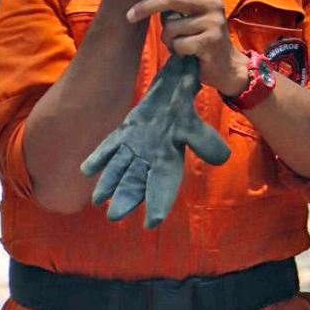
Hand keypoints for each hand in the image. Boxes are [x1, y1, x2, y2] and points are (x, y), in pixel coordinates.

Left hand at [80, 54, 230, 227]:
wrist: (172, 86)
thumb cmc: (185, 106)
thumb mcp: (195, 124)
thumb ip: (204, 142)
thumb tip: (222, 157)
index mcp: (169, 159)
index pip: (164, 186)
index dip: (159, 203)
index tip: (152, 223)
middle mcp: (150, 157)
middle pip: (137, 182)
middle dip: (127, 198)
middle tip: (113, 216)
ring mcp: (135, 145)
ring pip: (121, 168)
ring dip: (110, 182)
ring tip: (98, 199)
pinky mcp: (125, 133)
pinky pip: (110, 147)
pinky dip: (100, 158)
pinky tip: (87, 169)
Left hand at [126, 0, 249, 95]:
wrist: (226, 64)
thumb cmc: (202, 36)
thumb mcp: (194, 12)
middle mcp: (213, 4)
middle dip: (147, 6)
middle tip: (130, 15)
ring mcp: (214, 22)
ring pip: (172, 26)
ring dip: (168, 38)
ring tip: (179, 43)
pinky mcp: (211, 41)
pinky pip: (179, 44)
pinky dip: (177, 50)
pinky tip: (188, 53)